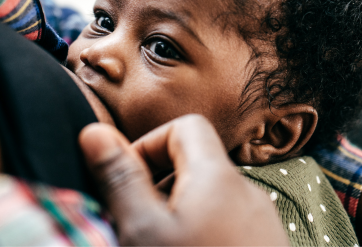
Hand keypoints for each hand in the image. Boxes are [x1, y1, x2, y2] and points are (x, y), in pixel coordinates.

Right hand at [80, 114, 288, 245]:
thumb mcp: (143, 230)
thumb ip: (121, 178)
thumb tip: (94, 130)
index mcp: (219, 176)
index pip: (185, 127)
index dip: (150, 144)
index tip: (128, 182)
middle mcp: (248, 192)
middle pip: (198, 163)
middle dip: (160, 186)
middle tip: (138, 225)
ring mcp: (262, 222)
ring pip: (210, 198)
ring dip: (178, 215)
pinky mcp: (267, 246)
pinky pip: (228, 224)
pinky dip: (202, 233)